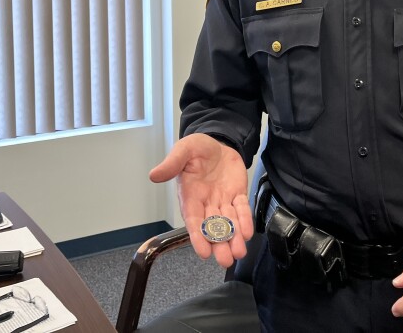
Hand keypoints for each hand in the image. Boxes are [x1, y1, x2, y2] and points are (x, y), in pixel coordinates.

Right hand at [149, 133, 253, 267]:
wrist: (217, 142)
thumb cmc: (196, 149)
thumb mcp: (184, 150)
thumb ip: (172, 163)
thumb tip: (154, 174)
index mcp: (190, 196)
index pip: (194, 220)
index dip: (198, 236)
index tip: (203, 252)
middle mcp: (206, 203)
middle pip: (213, 227)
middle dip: (219, 244)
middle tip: (225, 260)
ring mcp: (223, 200)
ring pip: (229, 223)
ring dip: (234, 238)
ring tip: (239, 253)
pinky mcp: (238, 194)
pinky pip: (241, 209)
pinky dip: (245, 220)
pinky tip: (247, 233)